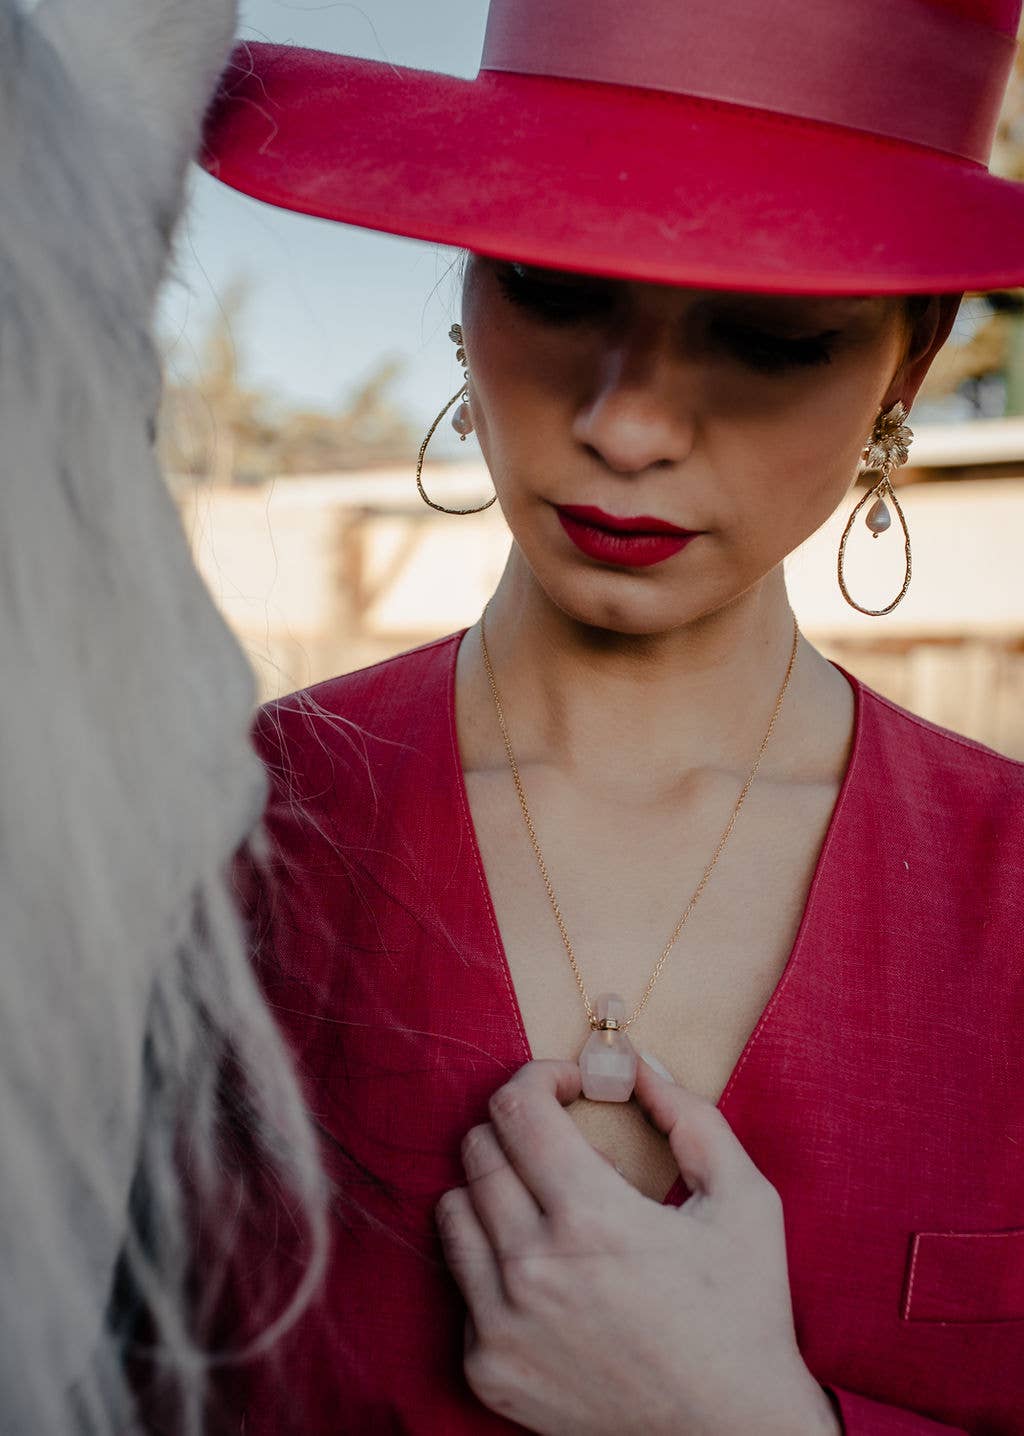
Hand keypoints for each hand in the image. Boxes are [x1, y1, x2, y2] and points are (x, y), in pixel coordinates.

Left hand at [437, 1058, 839, 1435]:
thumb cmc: (745, 1315)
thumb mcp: (744, 1201)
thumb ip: (690, 1117)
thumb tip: (636, 1063)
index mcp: (591, 1217)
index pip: (515, 1108)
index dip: (539, 1078)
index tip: (568, 1088)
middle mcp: (531, 1268)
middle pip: (477, 1150)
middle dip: (520, 1129)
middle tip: (562, 1146)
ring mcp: (500, 1325)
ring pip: (452, 1211)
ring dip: (493, 1191)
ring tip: (548, 1206)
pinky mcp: (486, 1369)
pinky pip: (461, 1283)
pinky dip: (493, 1264)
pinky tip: (548, 1277)